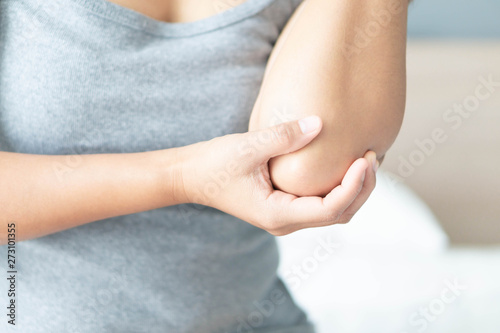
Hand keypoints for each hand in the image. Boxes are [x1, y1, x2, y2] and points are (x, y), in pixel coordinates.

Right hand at [179, 116, 377, 235]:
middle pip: (339, 215)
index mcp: (278, 215)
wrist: (192, 177)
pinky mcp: (286, 206)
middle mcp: (286, 222)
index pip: (330, 209)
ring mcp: (286, 217)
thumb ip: (284, 136)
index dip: (353, 186)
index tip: (365, 159)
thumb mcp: (248, 147)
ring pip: (334, 211)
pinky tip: (346, 164)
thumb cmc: (214, 164)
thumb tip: (320, 123)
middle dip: (361, 188)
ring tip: (366, 159)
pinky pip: (322, 203)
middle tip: (373, 156)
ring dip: (354, 189)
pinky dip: (340, 187)